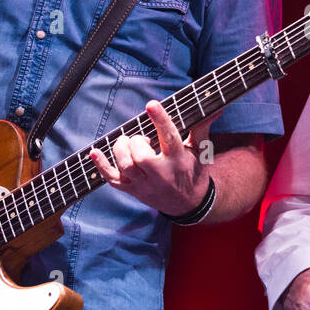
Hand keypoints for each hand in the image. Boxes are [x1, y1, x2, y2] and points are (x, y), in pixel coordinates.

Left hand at [90, 101, 214, 215]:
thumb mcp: (200, 151)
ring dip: (121, 150)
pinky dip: (101, 166)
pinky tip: (94, 152)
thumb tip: (216, 109)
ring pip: (126, 166)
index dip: (160, 120)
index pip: (170, 138)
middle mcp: (162, 174)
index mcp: (179, 160)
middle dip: (137, 141)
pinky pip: (112, 179)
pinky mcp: (133, 191)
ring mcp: (145, 185)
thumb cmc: (194, 171)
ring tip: (127, 143)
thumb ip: (201, 128)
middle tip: (142, 138)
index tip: (151, 105)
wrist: (189, 204)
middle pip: (141, 155)